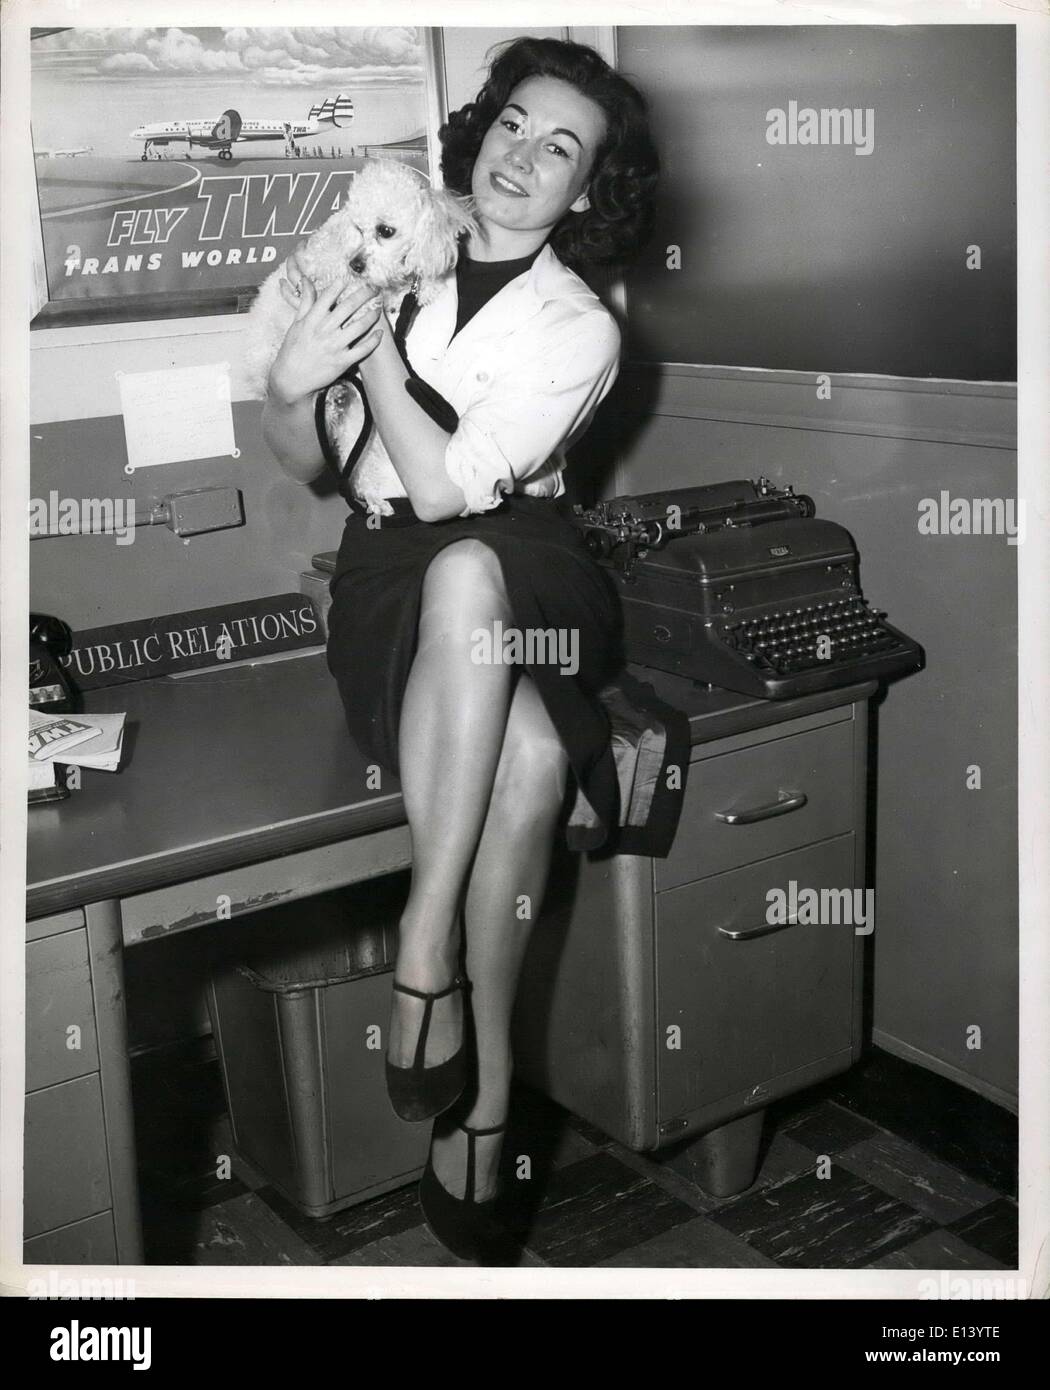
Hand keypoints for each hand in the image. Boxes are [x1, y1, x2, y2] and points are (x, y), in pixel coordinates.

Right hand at [267, 261, 383, 406]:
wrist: (291, 379)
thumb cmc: (292, 350)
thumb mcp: (296, 324)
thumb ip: (305, 302)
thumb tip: (305, 281)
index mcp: (312, 320)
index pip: (327, 297)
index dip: (340, 285)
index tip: (350, 278)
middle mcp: (324, 331)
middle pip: (348, 307)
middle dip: (363, 295)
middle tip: (373, 288)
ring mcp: (334, 346)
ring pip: (359, 326)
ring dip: (372, 315)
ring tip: (379, 308)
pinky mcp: (342, 362)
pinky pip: (362, 350)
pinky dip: (373, 341)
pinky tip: (379, 333)